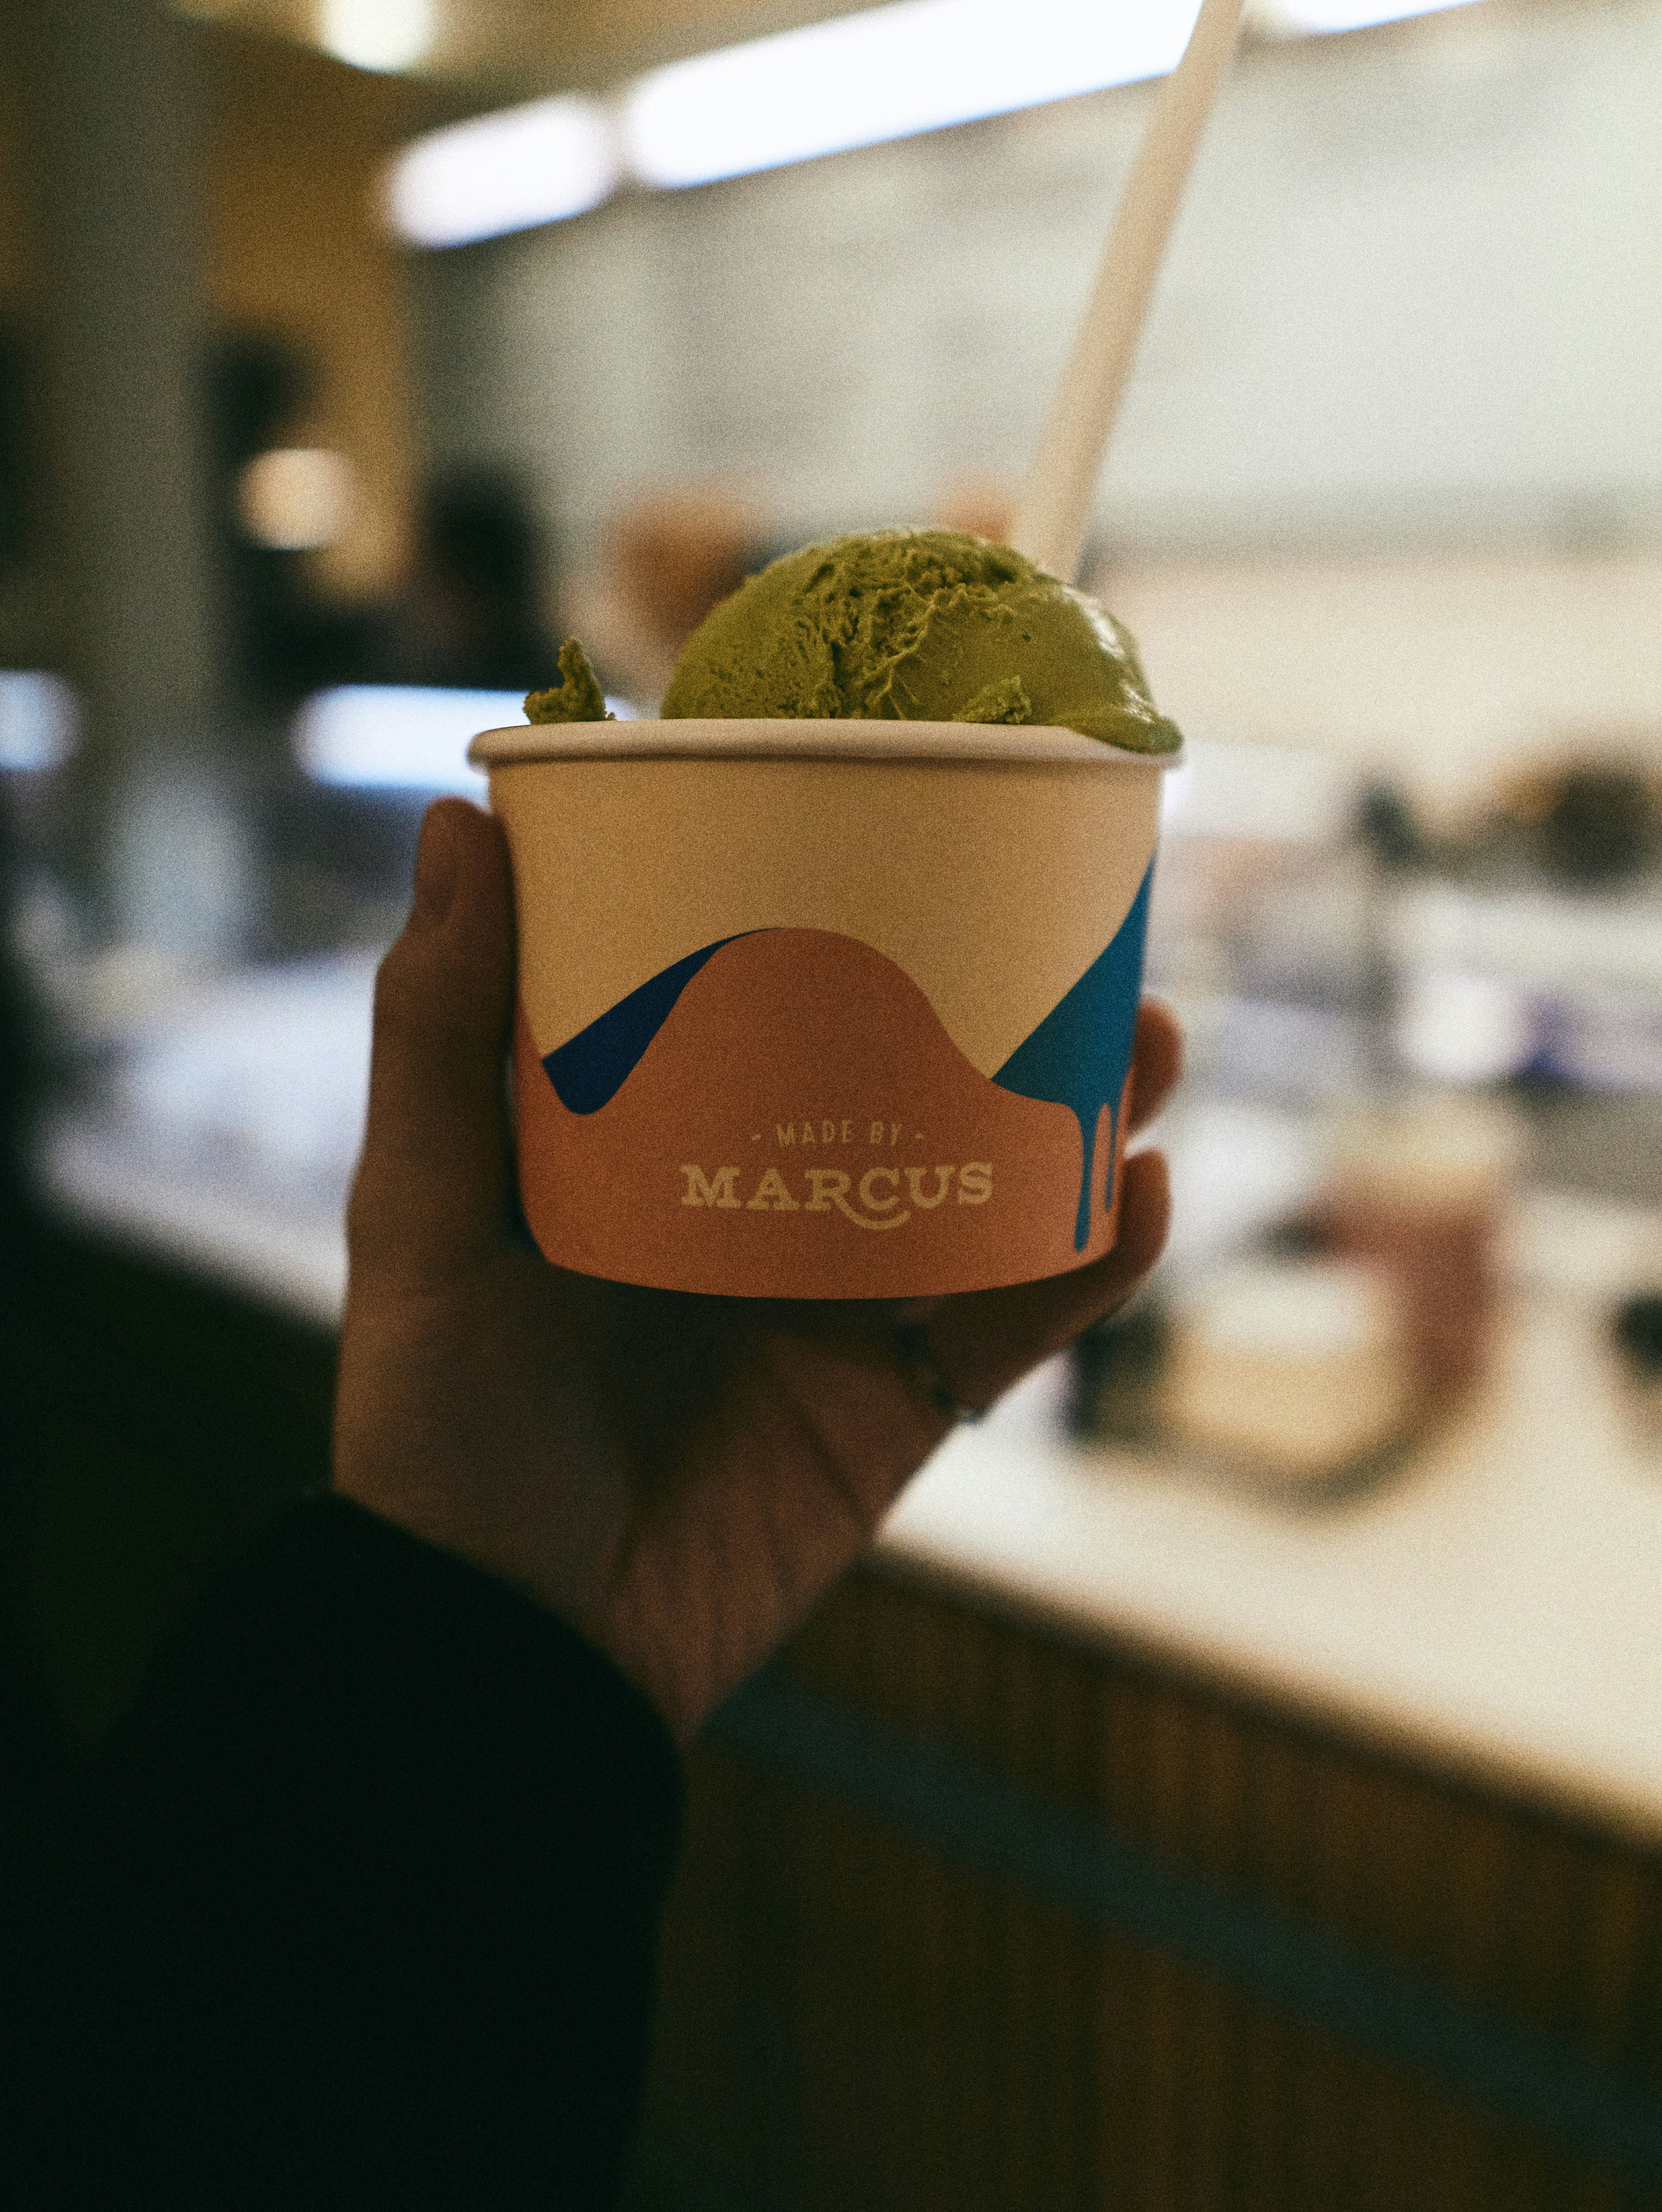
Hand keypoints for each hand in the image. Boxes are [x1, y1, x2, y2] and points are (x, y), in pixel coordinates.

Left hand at [336, 798, 1179, 1738]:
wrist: (510, 1649)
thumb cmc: (439, 1433)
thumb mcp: (424, 1220)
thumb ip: (435, 1036)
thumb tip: (457, 817)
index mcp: (660, 1139)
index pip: (766, 988)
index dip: (846, 902)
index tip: (915, 808)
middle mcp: (764, 1201)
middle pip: (910, 1068)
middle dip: (1008, 995)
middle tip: (1083, 922)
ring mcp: (842, 1302)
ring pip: (991, 1179)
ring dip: (1082, 1108)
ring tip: (1148, 1038)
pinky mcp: (898, 1404)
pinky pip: (1017, 1322)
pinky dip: (1089, 1263)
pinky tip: (1136, 1195)